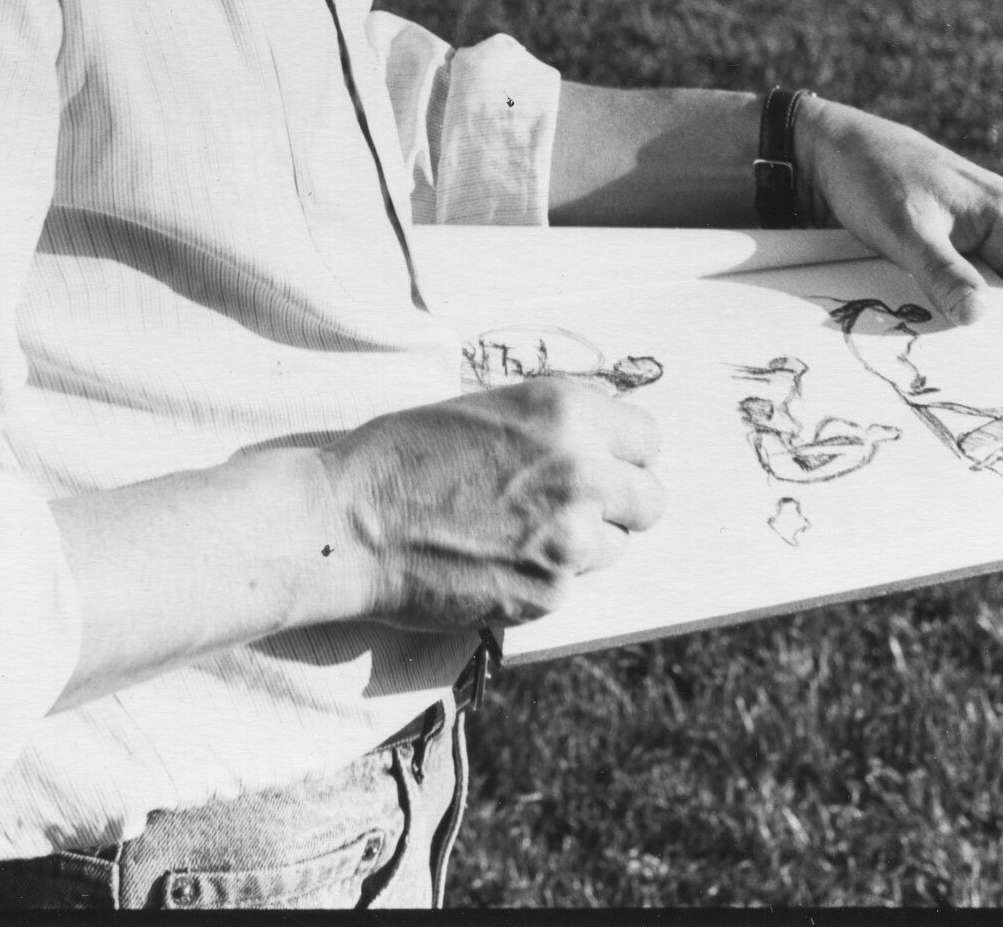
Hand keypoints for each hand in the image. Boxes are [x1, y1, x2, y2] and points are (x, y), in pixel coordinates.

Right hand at [317, 381, 664, 631]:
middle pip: (651, 499)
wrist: (352, 522)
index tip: (601, 464)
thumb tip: (599, 446)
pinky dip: (543, 577)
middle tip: (572, 506)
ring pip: (616, 546)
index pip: (647, 438)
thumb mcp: (487, 410)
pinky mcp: (549, 594)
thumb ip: (553, 428)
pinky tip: (494, 560)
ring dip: (584, 543)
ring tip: (521, 531)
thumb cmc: (404, 454)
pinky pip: (571, 585)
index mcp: (566, 412)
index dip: (622, 454)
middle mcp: (582, 471)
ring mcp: (570, 538)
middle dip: (619, 504)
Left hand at [797, 95, 1002, 335]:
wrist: (834, 148)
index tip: (986, 352)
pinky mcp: (963, 244)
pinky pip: (979, 287)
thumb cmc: (871, 175)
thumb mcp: (903, 228)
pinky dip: (960, 304)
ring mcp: (989, 235)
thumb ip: (942, 272)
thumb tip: (977, 317)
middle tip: (958, 349)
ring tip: (939, 333)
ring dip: (979, 318)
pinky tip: (928, 313)